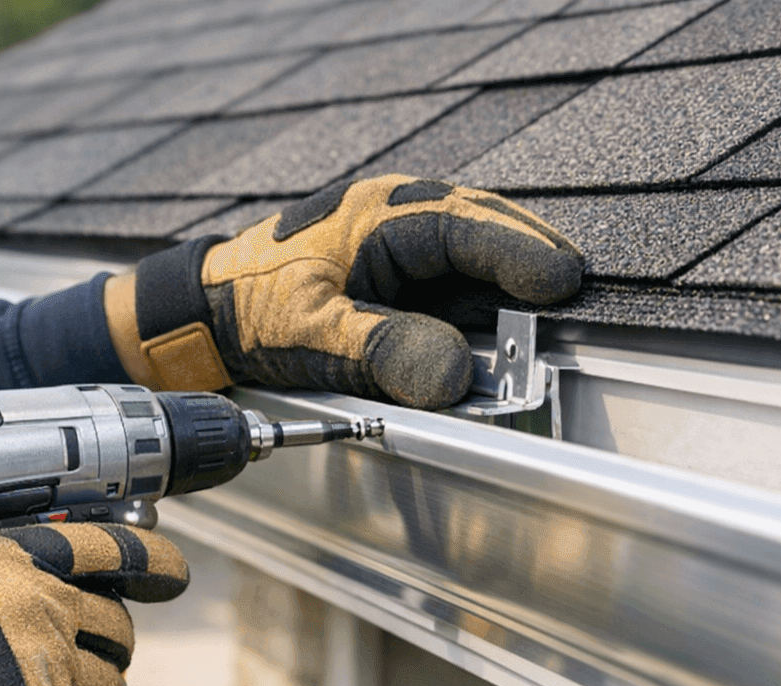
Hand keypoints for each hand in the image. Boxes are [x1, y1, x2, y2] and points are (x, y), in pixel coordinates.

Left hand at [105, 174, 583, 408]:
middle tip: (574, 288)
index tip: (563, 283)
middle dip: (529, 257)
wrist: (206, 312)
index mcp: (378, 214)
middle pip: (484, 227)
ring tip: (552, 302)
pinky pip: (456, 273)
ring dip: (511, 276)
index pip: (467, 226)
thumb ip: (384, 352)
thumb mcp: (314, 335)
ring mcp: (400, 238)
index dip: (520, 254)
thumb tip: (455, 377)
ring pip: (475, 248)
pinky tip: (504, 319)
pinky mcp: (399, 267)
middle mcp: (396, 215)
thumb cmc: (251, 310)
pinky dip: (484, 294)